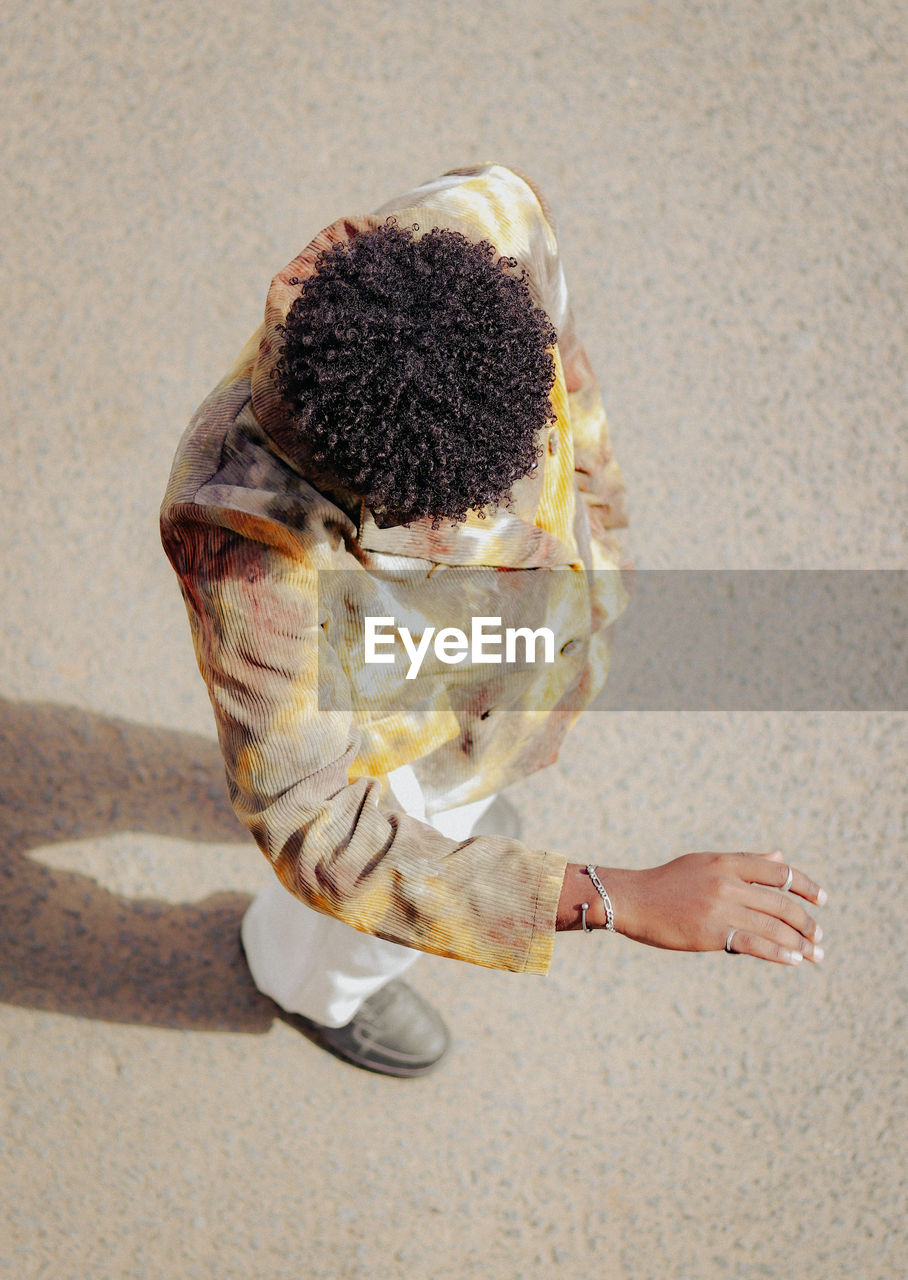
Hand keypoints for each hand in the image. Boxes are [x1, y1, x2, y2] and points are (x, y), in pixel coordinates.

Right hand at [585, 851, 826, 964]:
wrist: (631, 899)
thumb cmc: (667, 882)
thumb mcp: (706, 863)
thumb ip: (745, 861)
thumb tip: (779, 856)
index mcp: (727, 861)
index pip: (779, 871)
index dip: (806, 885)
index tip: (821, 900)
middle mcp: (727, 881)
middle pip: (781, 902)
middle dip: (806, 923)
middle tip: (819, 938)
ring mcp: (720, 907)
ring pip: (773, 926)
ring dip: (799, 943)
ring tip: (814, 956)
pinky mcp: (711, 932)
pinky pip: (754, 943)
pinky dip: (778, 953)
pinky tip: (793, 960)